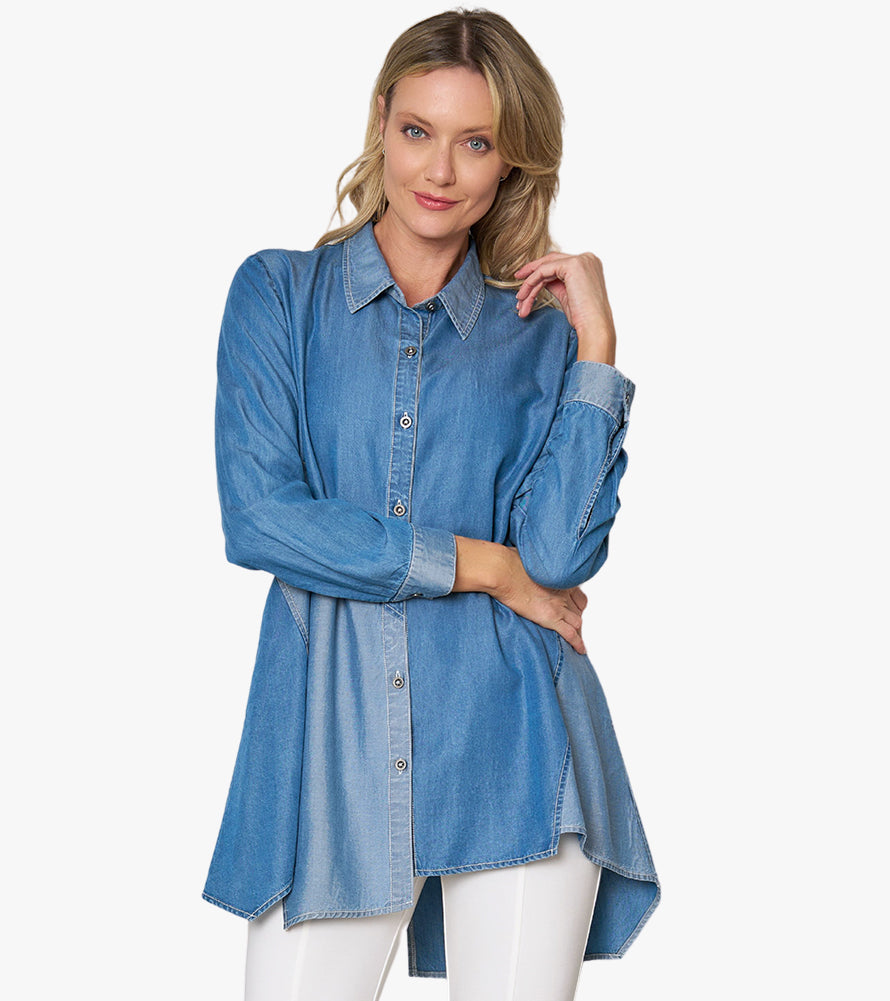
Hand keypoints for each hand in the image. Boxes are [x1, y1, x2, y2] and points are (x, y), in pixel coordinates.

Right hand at [453, 537, 587, 653]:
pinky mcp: (550, 617)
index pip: (578, 594)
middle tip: (571, 623)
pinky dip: (577, 643)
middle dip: (576, 616)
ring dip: (577, 629)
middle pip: (578, 609)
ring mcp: (558, 605)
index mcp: (559, 577)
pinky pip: (570, 633)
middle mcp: (563, 591)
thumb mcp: (529, 560)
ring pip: (577, 621)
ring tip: (576, 637)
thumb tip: (530, 566)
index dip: (577, 603)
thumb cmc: (510, 562)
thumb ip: (536, 566)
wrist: (503, 570)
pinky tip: (581, 650)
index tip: (574, 607)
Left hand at [514, 252, 615, 365]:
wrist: (594, 326)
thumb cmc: (583, 317)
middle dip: (530, 274)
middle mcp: (587, 258)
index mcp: (588, 264)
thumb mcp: (566, 295)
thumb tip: (539, 280)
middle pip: (550, 262)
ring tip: (520, 301)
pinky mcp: (573, 265)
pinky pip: (544, 270)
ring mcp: (581, 260)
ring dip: (529, 284)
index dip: (539, 272)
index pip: (558, 263)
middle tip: (518, 288)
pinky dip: (531, 282)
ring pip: (545, 267)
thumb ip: (555, 283)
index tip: (525, 285)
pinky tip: (525, 295)